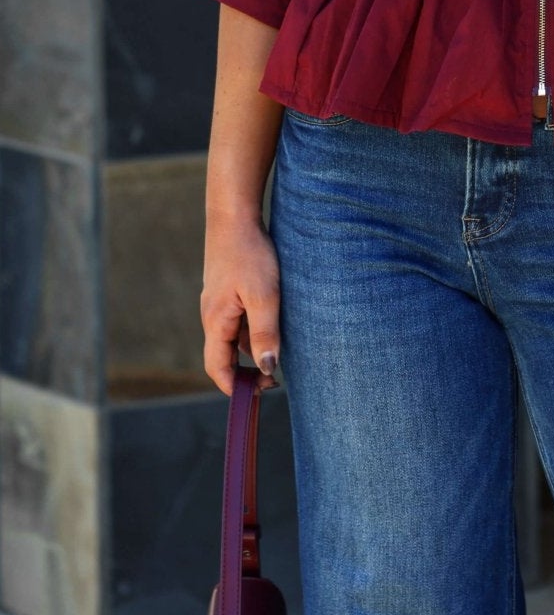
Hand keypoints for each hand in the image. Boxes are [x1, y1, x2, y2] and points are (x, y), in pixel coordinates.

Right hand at [201, 213, 281, 395]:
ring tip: (279, 352)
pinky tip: (273, 323)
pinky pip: (237, 319)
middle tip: (273, 381)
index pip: (217, 368)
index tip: (256, 398)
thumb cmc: (250, 254)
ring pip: (232, 337)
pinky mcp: (228, 290)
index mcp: (216, 321)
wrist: (235, 215)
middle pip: (223, 356)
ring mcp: (218, 302)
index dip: (234, 387)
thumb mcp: (264, 296)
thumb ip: (264, 333)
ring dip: (250, 349)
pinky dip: (252, 329)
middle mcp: (212, 315)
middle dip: (245, 373)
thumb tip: (268, 369)